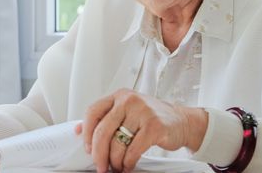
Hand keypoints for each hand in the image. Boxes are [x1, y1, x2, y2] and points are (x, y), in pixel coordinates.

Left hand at [76, 88, 207, 172]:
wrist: (182, 121)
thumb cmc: (153, 117)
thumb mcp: (127, 111)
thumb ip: (105, 118)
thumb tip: (78, 129)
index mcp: (120, 95)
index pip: (93, 112)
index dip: (86, 133)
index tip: (87, 148)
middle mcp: (129, 100)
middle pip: (102, 131)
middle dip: (98, 154)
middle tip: (100, 166)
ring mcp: (143, 112)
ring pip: (117, 144)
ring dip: (115, 161)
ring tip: (118, 166)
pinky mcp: (154, 126)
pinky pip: (133, 151)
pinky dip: (128, 163)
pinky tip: (129, 164)